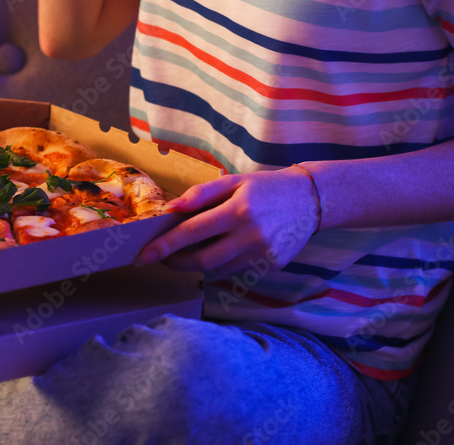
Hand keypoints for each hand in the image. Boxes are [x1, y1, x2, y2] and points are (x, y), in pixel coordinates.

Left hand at [135, 167, 319, 277]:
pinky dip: (216, 266)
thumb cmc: (265, 187)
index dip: (165, 246)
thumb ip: (200, 195)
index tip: (143, 255)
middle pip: (202, 260)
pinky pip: (234, 272)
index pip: (192, 232)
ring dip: (194, 266)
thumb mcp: (233, 181)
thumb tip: (171, 209)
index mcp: (238, 211)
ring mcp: (262, 254)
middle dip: (175, 262)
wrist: (310, 199)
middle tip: (160, 257)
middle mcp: (251, 236)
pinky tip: (211, 254)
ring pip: (217, 270)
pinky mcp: (271, 265)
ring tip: (182, 255)